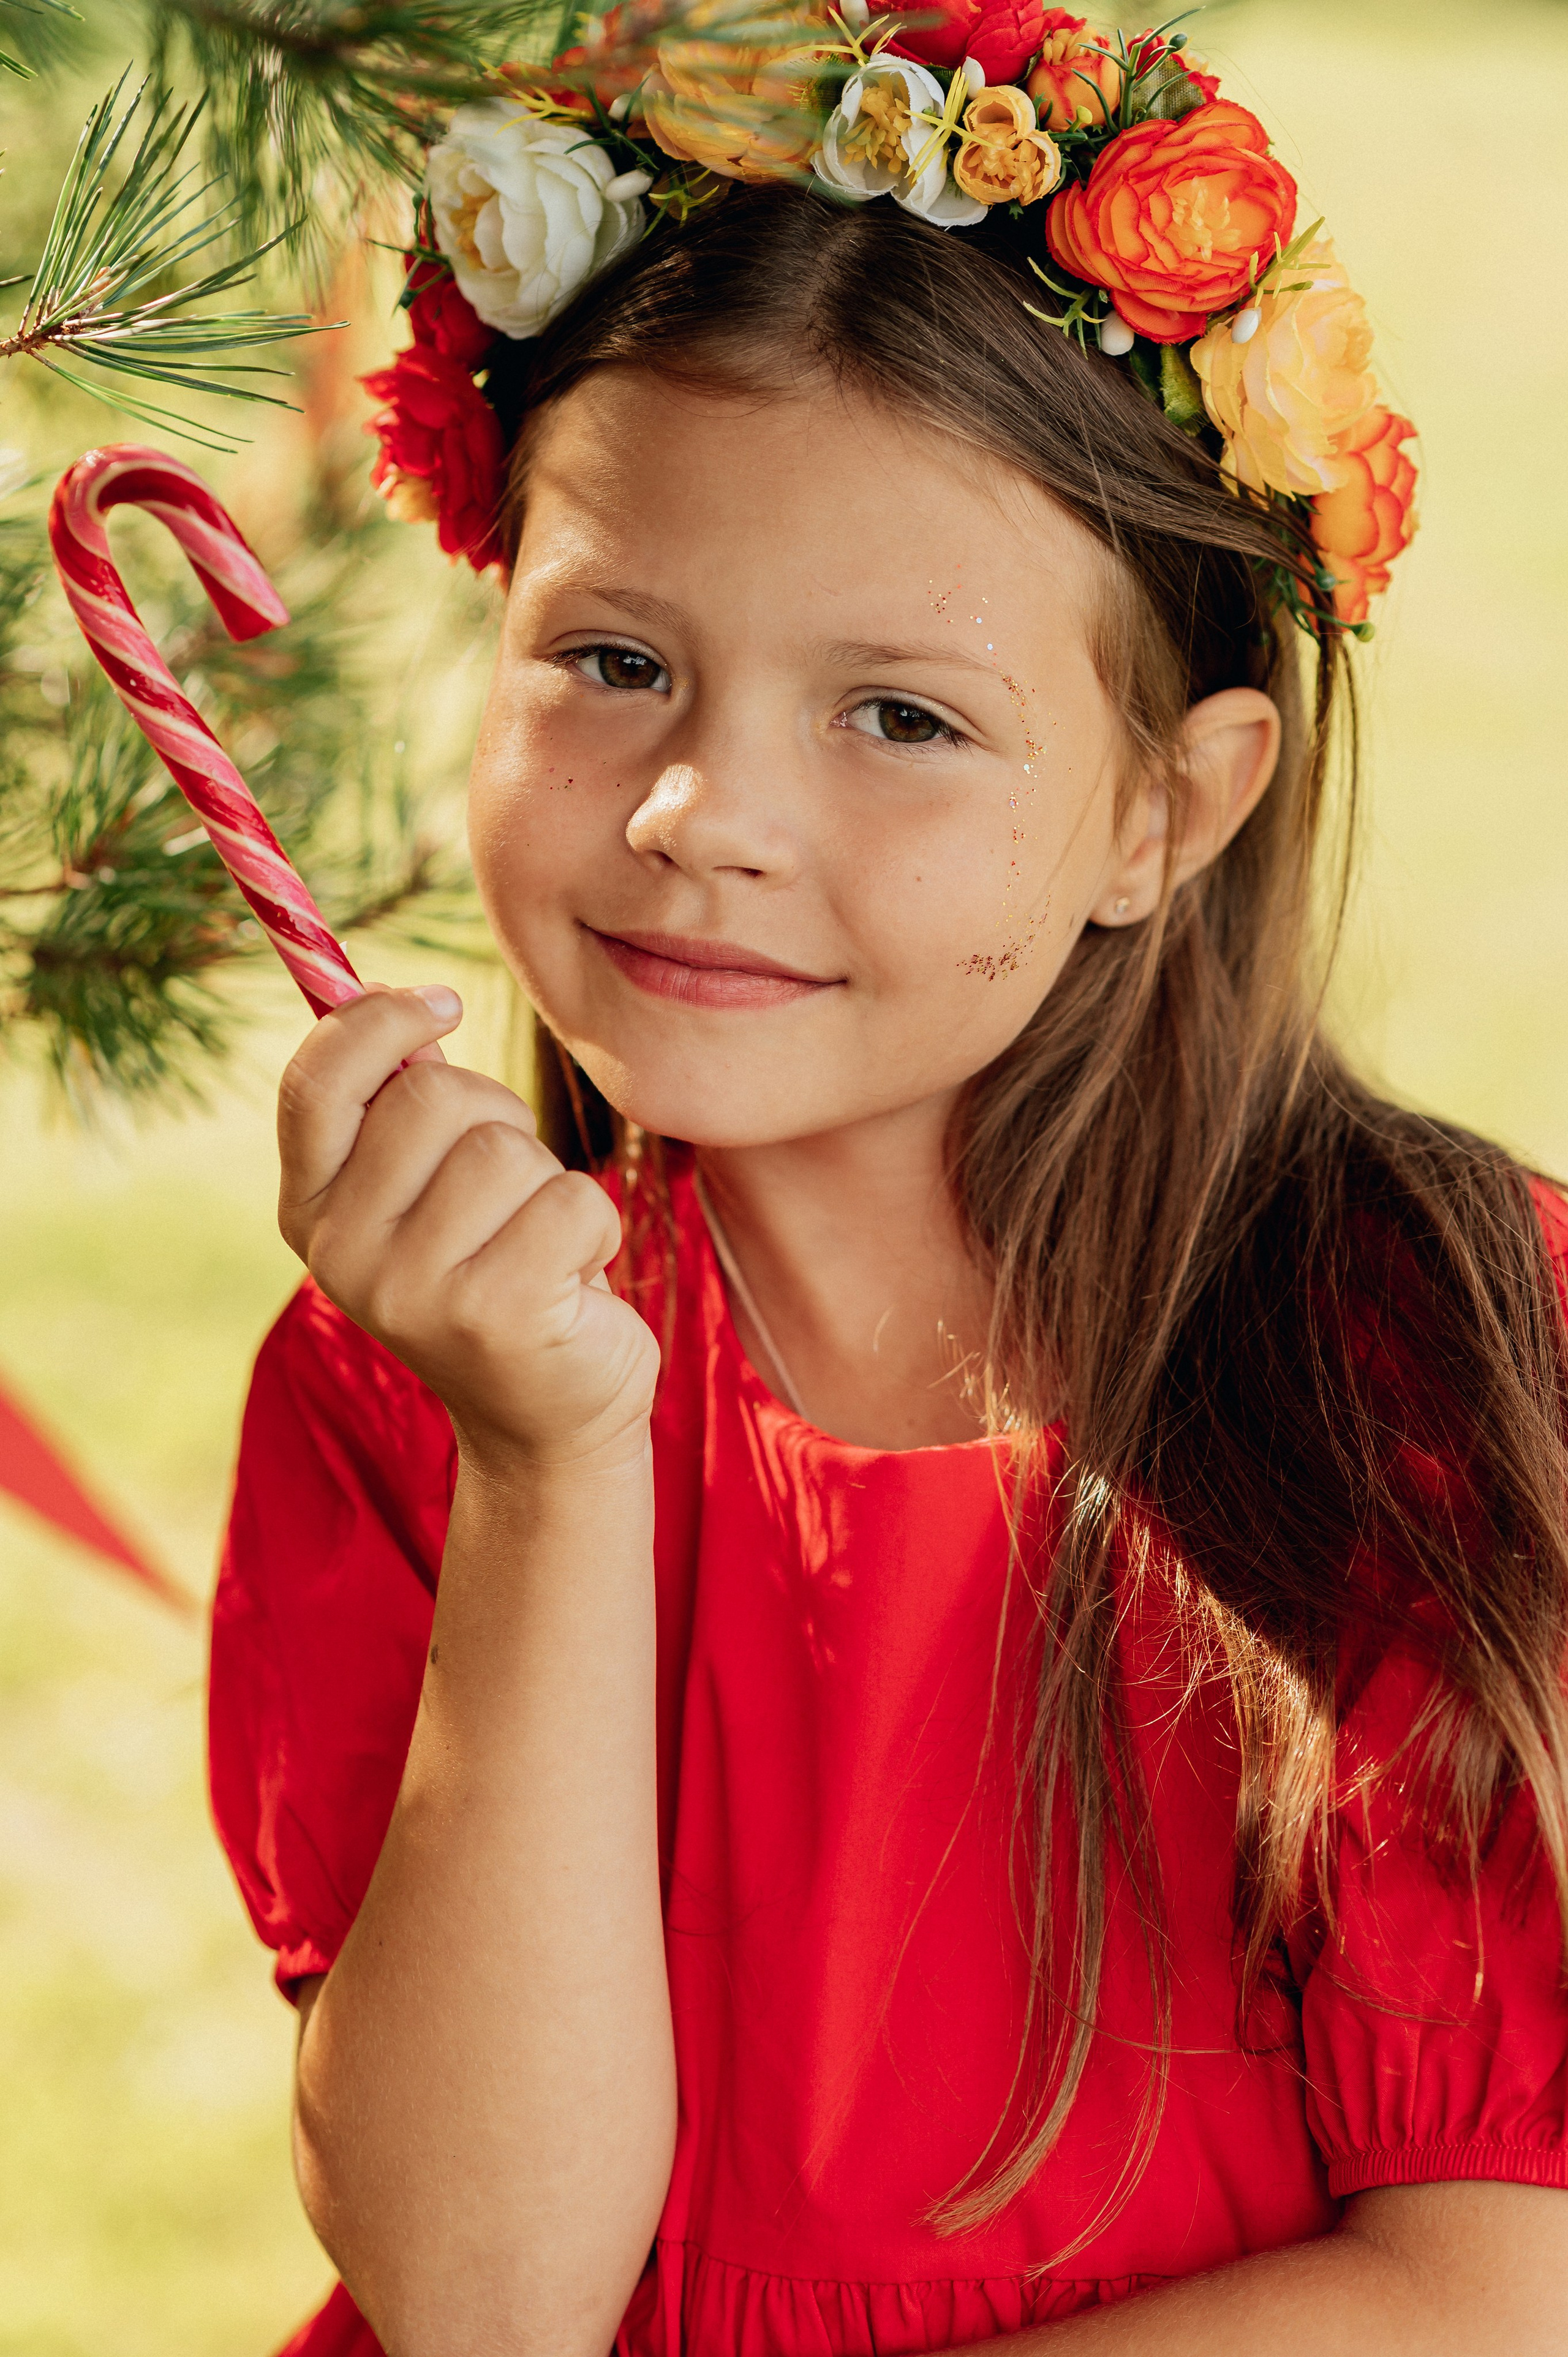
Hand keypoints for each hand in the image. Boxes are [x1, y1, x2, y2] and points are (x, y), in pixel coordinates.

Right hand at [277, 986, 658, 1469]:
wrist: (544, 1419)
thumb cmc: (493, 1272)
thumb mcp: (423, 1194)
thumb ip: (399, 1106)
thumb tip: (404, 999)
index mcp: (308, 1210)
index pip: (316, 1082)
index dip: (378, 1020)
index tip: (443, 1003)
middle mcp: (341, 1254)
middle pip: (433, 1098)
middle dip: (498, 1118)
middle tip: (509, 1189)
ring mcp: (412, 1292)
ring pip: (507, 1149)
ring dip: (549, 1181)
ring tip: (538, 1243)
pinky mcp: (496, 1315)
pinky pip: (570, 1200)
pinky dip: (593, 1227)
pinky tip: (572, 1278)